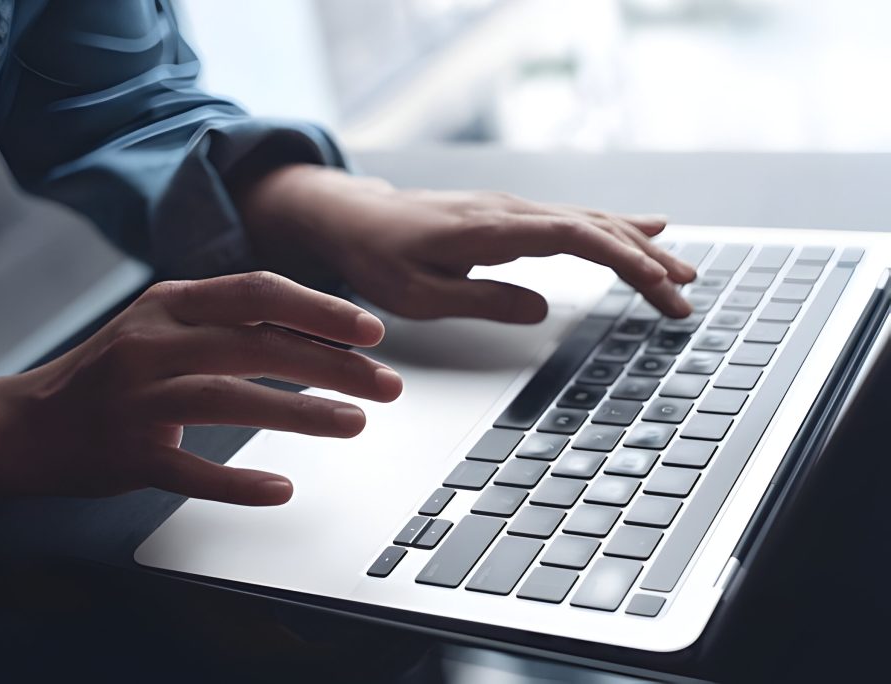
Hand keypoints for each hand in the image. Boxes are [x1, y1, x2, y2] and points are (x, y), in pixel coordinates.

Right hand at [0, 273, 402, 526]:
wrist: (26, 423)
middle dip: (333, 365)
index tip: (370, 332)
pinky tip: (282, 487)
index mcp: (169, 302)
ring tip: (354, 424)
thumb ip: (226, 318)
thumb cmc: (110, 371)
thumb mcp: (162, 323)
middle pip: (258, 346)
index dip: (320, 310)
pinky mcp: (126, 454)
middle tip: (385, 385)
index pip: (258, 292)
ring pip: (233, 400)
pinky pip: (192, 469)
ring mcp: (136, 399)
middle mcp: (151, 342)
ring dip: (303, 414)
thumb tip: (316, 324)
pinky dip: (240, 482)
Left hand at [239, 165, 696, 321]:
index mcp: (491, 229)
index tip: (660, 287)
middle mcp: (510, 211)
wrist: (352, 219)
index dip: (624, 260)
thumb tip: (542, 309)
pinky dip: (614, 228)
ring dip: (639, 245)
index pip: (576, 237)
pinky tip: (643, 228)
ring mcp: (512, 209)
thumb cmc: (378, 257)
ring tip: (681, 268)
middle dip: (647, 259)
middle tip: (687, 292)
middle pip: (595, 227)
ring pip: (590, 221)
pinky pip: (572, 219)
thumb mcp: (419, 294)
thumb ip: (482, 301)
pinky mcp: (510, 216)